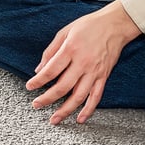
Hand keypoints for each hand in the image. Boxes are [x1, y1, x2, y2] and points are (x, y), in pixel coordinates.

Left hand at [25, 1, 140, 124]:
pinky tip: (80, 119)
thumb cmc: (88, 26)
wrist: (114, 25)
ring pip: (78, 96)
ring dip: (65, 110)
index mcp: (70, 49)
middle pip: (62, 87)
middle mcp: (82, 63)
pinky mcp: (104, 76)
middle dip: (47, 99)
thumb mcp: (65, 32)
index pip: (51, 70)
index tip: (29, 87)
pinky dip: (88, 110)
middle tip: (36, 105)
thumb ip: (51, 51)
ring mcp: (94, 72)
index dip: (38, 81)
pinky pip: (96, 97)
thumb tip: (39, 69)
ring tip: (54, 119)